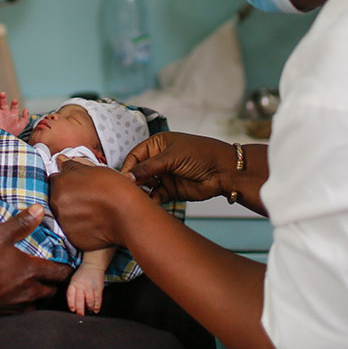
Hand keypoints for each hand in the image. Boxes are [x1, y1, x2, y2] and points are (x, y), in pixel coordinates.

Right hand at [0, 91, 29, 135]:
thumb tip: (26, 109)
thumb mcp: (20, 126)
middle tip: (3, 93)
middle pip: (3, 103)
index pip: (14, 106)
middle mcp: (4, 113)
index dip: (14, 103)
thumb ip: (25, 118)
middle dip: (2, 98)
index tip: (14, 101)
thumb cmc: (12, 134)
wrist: (3, 142)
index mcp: (12, 114)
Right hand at [0, 204, 71, 320]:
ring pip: (39, 303)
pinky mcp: (7, 315)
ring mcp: (19, 305)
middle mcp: (30, 290)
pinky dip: (25, 305)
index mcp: (32, 271)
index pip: (60, 271)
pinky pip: (24, 312)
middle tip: (53, 276)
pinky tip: (18, 300)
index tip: (67, 265)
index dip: (66, 268)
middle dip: (54, 283)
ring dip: (41, 296)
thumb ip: (20, 222)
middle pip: (52, 289)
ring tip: (37, 288)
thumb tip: (39, 210)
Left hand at [50, 157, 148, 250]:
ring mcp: (63, 221)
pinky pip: (71, 230)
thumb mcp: (93, 169)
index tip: (76, 185)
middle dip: (68, 197)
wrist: (127, 214)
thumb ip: (72, 165)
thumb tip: (60, 160)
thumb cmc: (114, 189)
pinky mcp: (71, 237)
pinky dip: (79, 226)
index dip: (67, 181)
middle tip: (87, 198)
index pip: (55, 179)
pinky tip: (93, 221)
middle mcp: (57, 203)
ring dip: (73, 212)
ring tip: (92, 210)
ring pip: (64, 214)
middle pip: (57, 197)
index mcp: (60, 183)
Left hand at [66, 265, 104, 315]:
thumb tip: (74, 306)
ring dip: (89, 308)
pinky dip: (97, 306)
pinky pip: (98, 299)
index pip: (70, 295)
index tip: (73, 310)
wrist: (93, 265)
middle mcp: (81, 285)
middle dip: (80, 310)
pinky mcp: (98, 288)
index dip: (71, 304)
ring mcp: (90, 287)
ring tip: (89, 310)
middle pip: (80, 300)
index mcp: (74, 284)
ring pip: (89, 301)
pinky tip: (95, 310)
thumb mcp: (74, 280)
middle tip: (81, 315)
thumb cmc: (82, 275)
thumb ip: (73, 291)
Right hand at [119, 132, 233, 203]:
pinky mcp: (170, 191)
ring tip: (138, 198)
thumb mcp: (172, 157)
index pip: (135, 156)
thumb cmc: (202, 154)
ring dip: (141, 192)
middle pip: (138, 172)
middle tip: (128, 191)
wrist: (224, 171)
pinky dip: (151, 201)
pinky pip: (156, 196)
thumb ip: (149, 167)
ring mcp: (164, 176)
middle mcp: (158, 160)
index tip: (123, 179)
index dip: (128, 167)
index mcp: (157, 145)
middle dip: (133, 181)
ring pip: (145, 185)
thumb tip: (128, 176)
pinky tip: (150, 203)